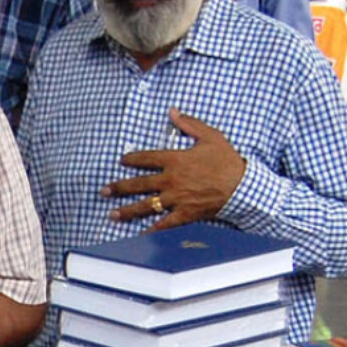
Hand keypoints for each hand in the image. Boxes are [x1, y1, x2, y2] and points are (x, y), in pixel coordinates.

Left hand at [103, 109, 247, 229]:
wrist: (242, 185)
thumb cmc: (227, 159)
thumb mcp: (210, 136)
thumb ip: (189, 124)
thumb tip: (172, 111)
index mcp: (175, 160)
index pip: (146, 158)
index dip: (132, 159)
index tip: (122, 161)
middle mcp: (171, 180)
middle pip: (139, 184)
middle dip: (119, 187)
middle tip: (104, 191)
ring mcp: (176, 199)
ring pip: (146, 205)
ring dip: (127, 210)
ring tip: (112, 214)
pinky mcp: (185, 214)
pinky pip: (164, 224)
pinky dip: (151, 230)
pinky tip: (139, 234)